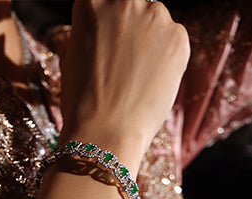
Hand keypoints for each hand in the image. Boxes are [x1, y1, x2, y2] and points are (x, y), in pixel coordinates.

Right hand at [59, 0, 190, 174]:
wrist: (105, 133)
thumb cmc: (82, 103)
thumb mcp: (73, 56)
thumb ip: (92, 32)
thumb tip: (107, 31)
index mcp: (91, 2)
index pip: (103, 3)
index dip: (105, 28)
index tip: (106, 45)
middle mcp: (125, 0)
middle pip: (131, 7)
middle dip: (128, 30)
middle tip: (121, 65)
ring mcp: (155, 15)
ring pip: (155, 22)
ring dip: (149, 42)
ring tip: (135, 78)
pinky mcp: (179, 36)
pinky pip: (173, 40)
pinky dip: (166, 58)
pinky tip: (150, 82)